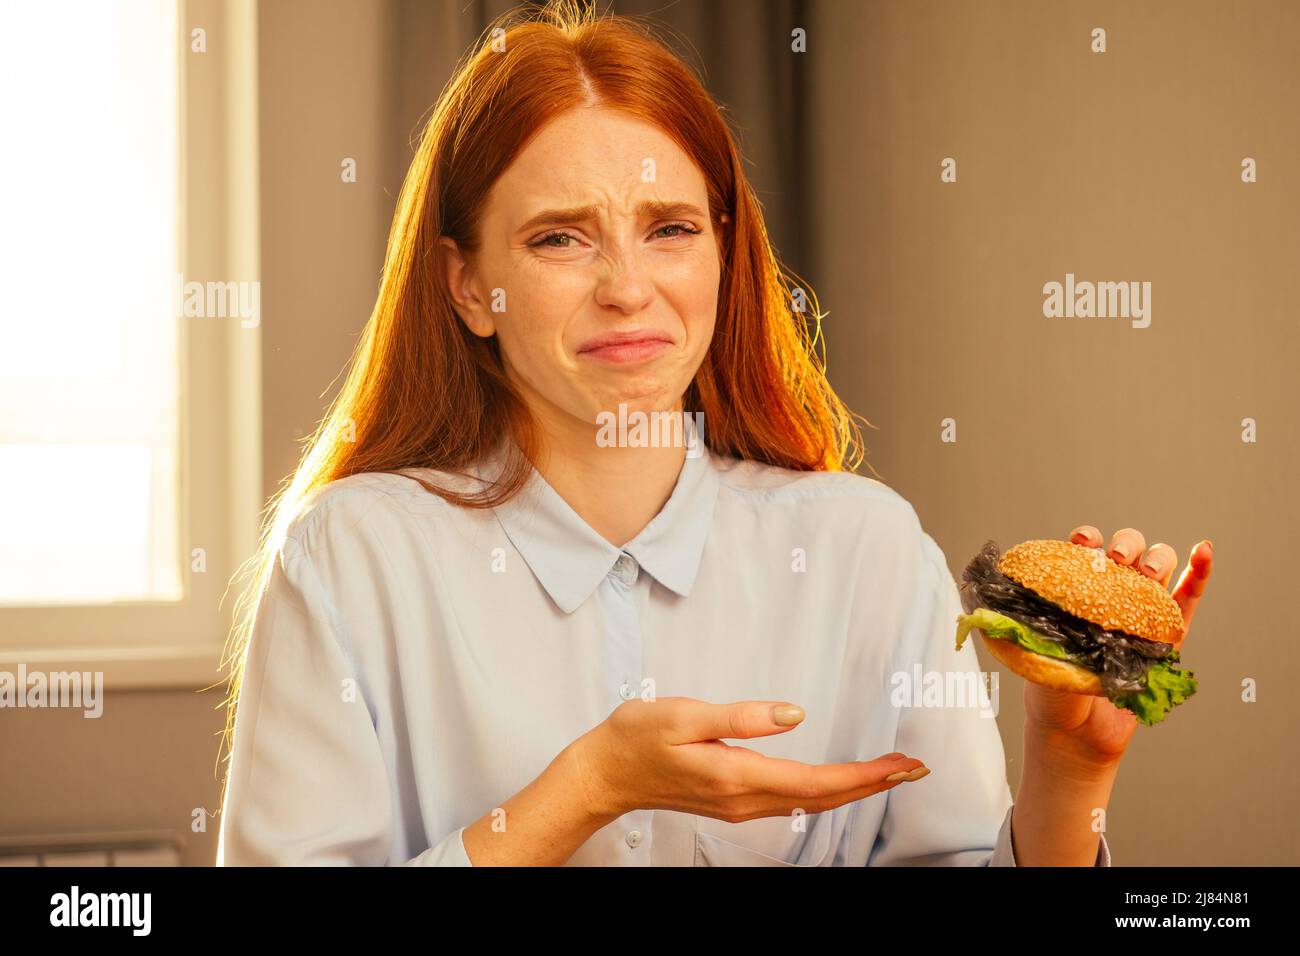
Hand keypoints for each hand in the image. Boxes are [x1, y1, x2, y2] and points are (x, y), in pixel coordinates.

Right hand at [569, 697, 928, 822]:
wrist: (605, 773)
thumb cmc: (638, 738)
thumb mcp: (684, 714)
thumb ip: (739, 717)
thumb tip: (793, 714)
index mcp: (738, 776)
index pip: (817, 781)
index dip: (864, 775)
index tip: (901, 765)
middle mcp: (746, 799)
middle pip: (823, 797)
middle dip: (872, 784)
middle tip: (915, 767)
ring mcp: (740, 804)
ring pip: (811, 801)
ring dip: (853, 787)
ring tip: (888, 771)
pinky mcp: (734, 799)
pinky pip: (793, 799)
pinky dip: (827, 789)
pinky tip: (839, 779)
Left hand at [1023, 526, 1212, 772]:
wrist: (1077, 737)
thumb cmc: (1050, 694)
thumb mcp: (1033, 658)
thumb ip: (1023, 634)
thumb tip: (982, 613)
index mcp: (1074, 592)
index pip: (1082, 550)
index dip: (1085, 539)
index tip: (1081, 545)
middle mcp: (1108, 594)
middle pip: (1125, 550)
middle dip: (1124, 545)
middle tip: (1116, 562)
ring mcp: (1140, 611)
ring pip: (1156, 567)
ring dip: (1156, 558)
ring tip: (1147, 574)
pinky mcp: (1168, 635)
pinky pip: (1187, 599)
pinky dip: (1198, 573)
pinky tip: (1203, 551)